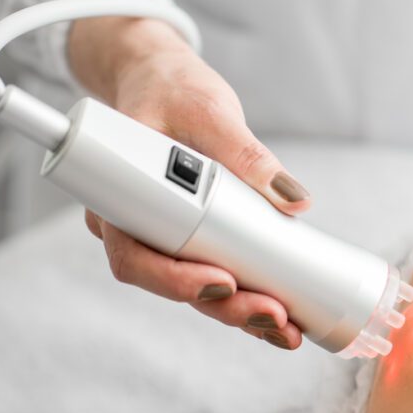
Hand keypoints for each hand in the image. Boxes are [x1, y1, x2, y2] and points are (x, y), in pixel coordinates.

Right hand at [70, 14, 307, 349]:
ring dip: (241, 312)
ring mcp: (165, 235)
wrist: (161, 81)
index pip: (135, 254)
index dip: (175, 279)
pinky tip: (284, 315)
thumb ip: (246, 152)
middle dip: (225, 305)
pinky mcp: (195, 236)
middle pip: (171, 282)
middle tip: (274, 316)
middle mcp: (136, 224)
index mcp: (118, 194)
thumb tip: (293, 197)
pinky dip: (249, 295)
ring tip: (287, 331)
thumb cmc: (172, 90)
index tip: (222, 282)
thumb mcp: (209, 111)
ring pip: (196, 287)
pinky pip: (216, 273)